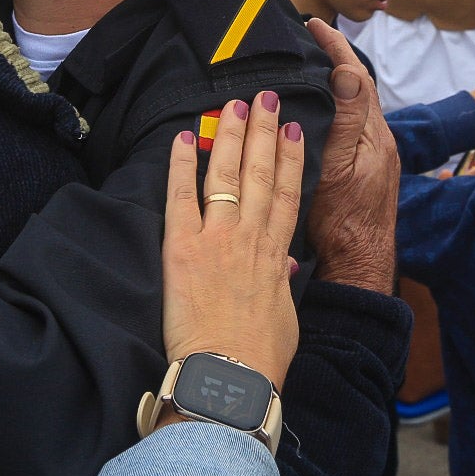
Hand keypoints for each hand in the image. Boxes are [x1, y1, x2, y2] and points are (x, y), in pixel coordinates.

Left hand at [160, 92, 304, 388]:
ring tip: (234, 105)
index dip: (291, 158)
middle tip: (265, 98)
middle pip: (259, 173)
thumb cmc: (259, 359)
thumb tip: (287, 266)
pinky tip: (181, 137)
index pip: (286, 194)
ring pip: (226, 175)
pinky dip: (180, 165)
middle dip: (264, 132)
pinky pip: (181, 196)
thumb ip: (283, 283)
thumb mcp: (284, 317)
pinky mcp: (183, 248)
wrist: (229, 376)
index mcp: (277, 255)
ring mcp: (217, 239)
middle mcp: (250, 238)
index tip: (294, 130)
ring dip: (229, 136)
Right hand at [304, 19, 400, 292]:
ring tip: (310, 65)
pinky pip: (350, 126)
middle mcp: (378, 141)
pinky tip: (317, 111)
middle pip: (358, 87)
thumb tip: (350, 70)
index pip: (356, 76)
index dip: (335, 47)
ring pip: (354, 107)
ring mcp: (373, 157)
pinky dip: (335, 107)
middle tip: (308, 37)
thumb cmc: (343, 222)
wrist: (357, 266)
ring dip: (335, 82)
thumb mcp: (339, 166)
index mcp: (374, 134)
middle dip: (335, 58)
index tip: (313, 24)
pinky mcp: (364, 172)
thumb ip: (348, 119)